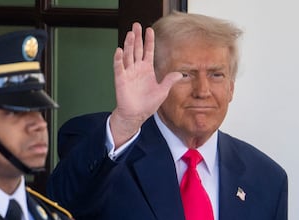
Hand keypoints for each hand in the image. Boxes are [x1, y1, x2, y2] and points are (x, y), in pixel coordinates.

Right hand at [110, 22, 182, 147]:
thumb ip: (169, 81)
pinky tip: (119, 50)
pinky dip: (118, 59)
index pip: (148, 51)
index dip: (149, 41)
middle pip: (136, 49)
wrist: (136, 114)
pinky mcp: (121, 79)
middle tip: (136, 25)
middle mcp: (137, 68)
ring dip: (128, 44)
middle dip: (137, 37)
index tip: (150, 29)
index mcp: (147, 69)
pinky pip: (119, 67)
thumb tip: (180, 73)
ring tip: (130, 34)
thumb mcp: (162, 92)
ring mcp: (128, 73)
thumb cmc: (148, 104)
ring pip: (128, 55)